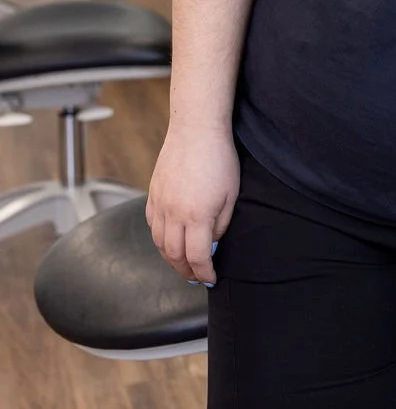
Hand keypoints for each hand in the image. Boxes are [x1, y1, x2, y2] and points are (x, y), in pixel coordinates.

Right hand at [146, 124, 239, 285]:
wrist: (197, 129)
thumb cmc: (219, 158)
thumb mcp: (231, 194)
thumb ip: (221, 224)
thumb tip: (212, 243)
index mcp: (197, 216)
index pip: (197, 258)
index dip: (204, 273)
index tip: (210, 278)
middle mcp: (174, 214)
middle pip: (175, 255)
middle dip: (186, 271)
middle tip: (196, 277)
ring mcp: (161, 204)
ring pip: (159, 243)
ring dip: (171, 258)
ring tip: (183, 264)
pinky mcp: (153, 194)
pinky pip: (151, 225)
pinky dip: (159, 239)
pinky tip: (168, 240)